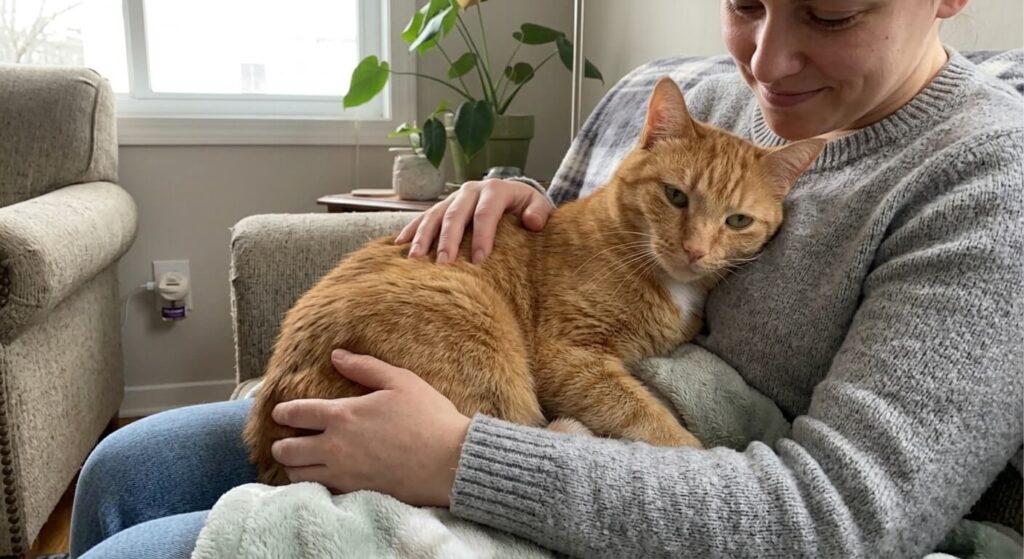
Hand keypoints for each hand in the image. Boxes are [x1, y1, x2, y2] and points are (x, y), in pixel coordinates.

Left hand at [270, 349, 471, 506]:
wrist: (449, 461)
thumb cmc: (428, 417)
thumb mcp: (400, 381)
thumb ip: (365, 366)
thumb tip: (337, 355)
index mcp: (343, 415)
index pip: (297, 413)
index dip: (283, 412)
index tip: (280, 412)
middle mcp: (335, 446)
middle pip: (288, 449)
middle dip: (281, 444)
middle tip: (284, 441)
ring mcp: (343, 473)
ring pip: (298, 474)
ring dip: (293, 466)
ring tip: (299, 461)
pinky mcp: (355, 492)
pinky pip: (319, 491)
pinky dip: (312, 484)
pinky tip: (319, 478)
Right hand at [395, 179, 552, 264]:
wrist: (514, 195)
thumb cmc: (527, 207)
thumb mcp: (539, 206)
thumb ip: (539, 212)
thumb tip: (533, 222)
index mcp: (495, 189)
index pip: (486, 213)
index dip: (482, 236)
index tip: (478, 260)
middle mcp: (471, 190)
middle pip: (456, 214)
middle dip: (448, 240)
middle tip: (444, 264)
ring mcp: (453, 197)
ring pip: (434, 215)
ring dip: (423, 237)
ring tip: (416, 259)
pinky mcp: (442, 206)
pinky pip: (422, 217)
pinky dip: (411, 231)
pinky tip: (399, 245)